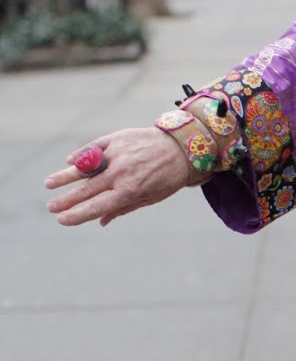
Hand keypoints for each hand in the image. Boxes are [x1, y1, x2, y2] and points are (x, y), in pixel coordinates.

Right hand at [44, 127, 193, 226]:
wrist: (182, 147)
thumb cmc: (167, 178)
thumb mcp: (150, 197)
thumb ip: (123, 208)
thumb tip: (101, 221)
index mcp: (130, 190)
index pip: (97, 206)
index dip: (77, 214)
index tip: (61, 220)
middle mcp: (121, 172)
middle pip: (86, 189)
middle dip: (66, 199)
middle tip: (50, 207)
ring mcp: (117, 154)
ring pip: (85, 167)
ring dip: (64, 176)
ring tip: (48, 183)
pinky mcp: (117, 138)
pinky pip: (94, 148)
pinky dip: (80, 155)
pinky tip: (69, 162)